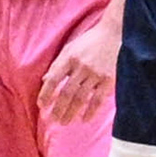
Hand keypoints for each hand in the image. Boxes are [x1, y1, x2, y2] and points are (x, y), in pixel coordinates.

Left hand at [41, 3, 122, 122]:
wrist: (113, 34)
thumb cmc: (89, 41)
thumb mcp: (70, 48)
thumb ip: (58, 64)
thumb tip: (45, 81)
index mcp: (69, 58)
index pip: (53, 79)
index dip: (46, 94)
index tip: (42, 105)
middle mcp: (81, 67)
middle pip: (66, 92)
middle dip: (58, 108)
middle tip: (53, 120)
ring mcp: (95, 74)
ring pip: (80, 98)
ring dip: (71, 112)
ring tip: (64, 122)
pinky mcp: (108, 79)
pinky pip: (98, 99)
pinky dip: (91, 111)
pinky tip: (84, 119)